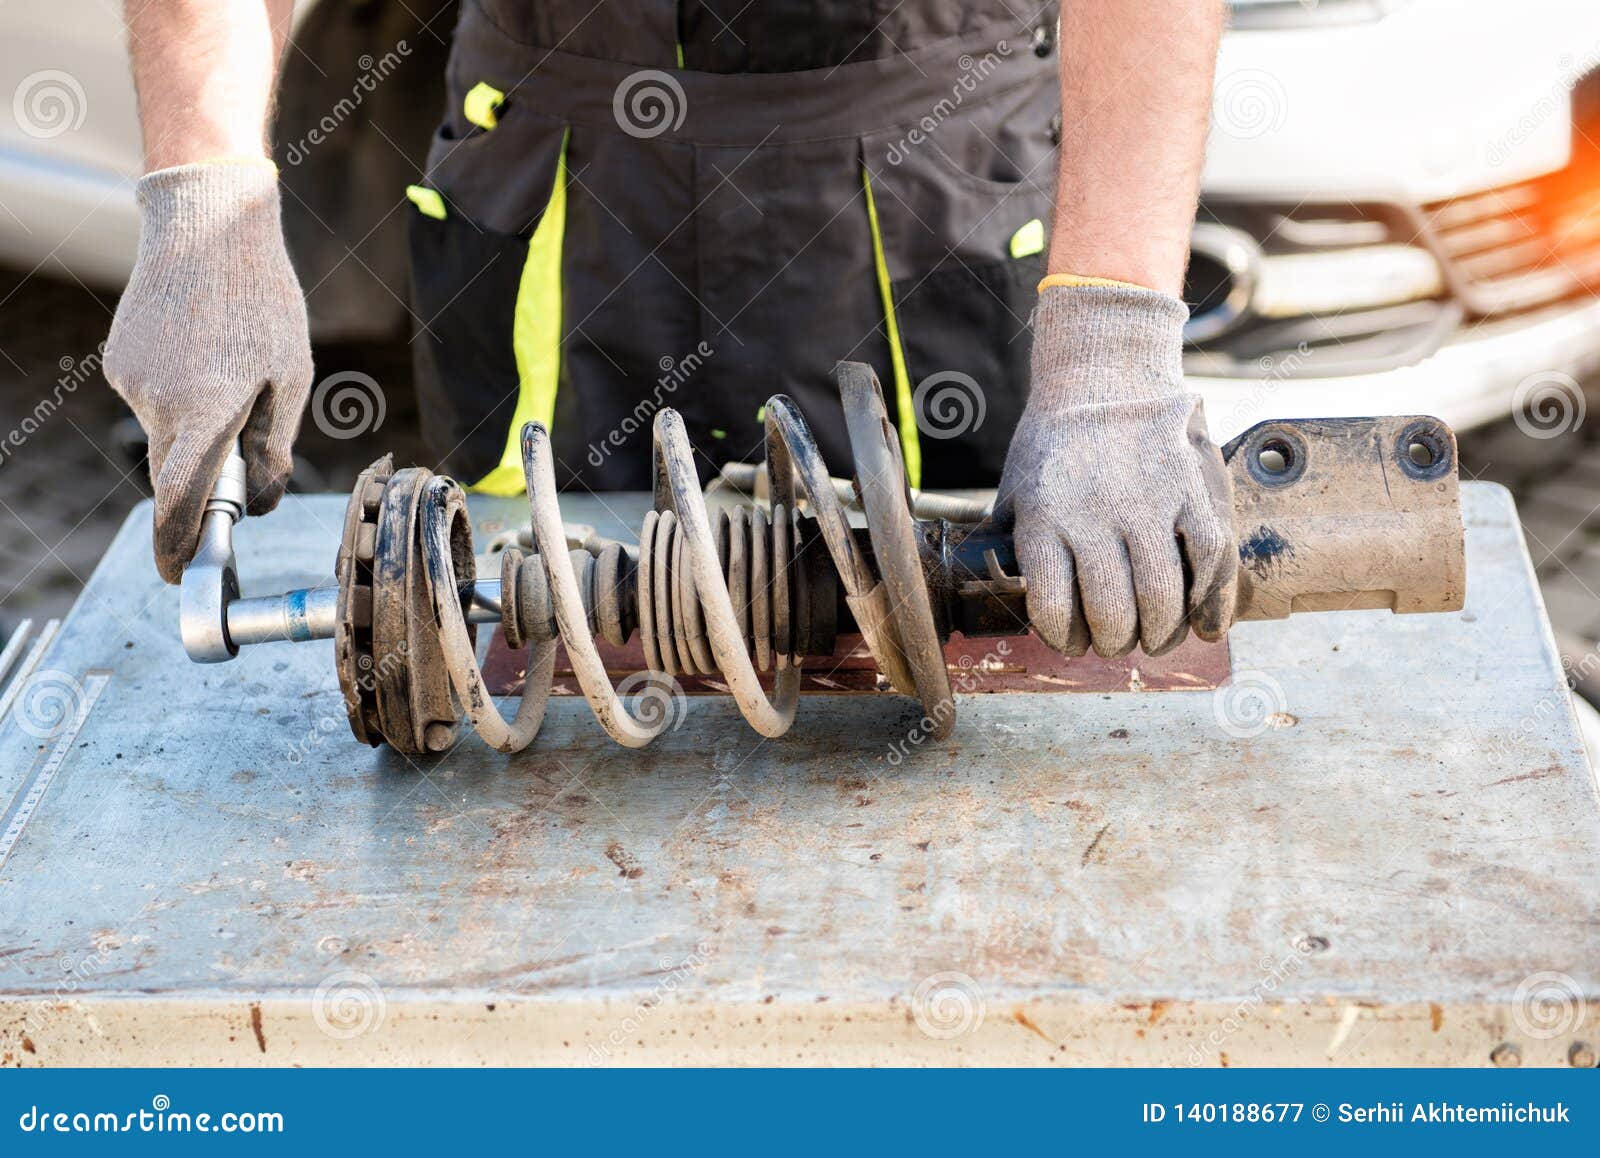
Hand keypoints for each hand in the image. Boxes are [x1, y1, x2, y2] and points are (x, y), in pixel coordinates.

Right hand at [105, 159, 312, 582]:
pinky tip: (204, 353)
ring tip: (233, 371)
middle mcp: (160, 403)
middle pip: (174, 474)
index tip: (178, 575)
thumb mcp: (290, 379)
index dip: (178, 545)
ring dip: (197, 427)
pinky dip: (181, 395)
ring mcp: (131, 382)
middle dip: (202, 483)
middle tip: (235, 466)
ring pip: (167, 434)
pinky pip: (155, 400)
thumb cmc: (262, 303)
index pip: (182, 500)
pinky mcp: (119, 361)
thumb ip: (272, 448)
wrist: (205, 226)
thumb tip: (258, 504)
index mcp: (207, 413)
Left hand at [994, 284, 1236, 656]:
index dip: (1064, 637)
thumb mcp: (1015, 486)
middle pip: (1112, 610)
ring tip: (1155, 637)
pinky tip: (1204, 624)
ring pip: (1162, 595)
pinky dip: (1210, 602)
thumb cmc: (1055, 440)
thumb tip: (999, 592)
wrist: (1104, 371)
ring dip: (1160, 632)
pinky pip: (1209, 558)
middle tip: (1116, 641)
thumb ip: (1014, 539)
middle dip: (1114, 641)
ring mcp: (1147, 500)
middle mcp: (1094, 512)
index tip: (1073, 641)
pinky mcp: (1191, 488)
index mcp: (1043, 516)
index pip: (1054, 605)